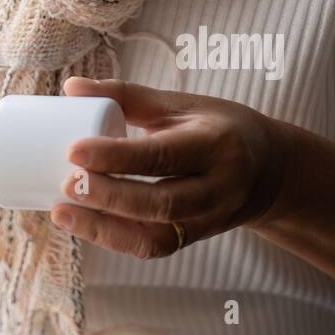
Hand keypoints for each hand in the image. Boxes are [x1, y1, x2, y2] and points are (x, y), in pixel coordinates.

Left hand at [50, 77, 288, 258]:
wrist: (272, 172)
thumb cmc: (219, 129)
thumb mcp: (183, 105)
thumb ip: (128, 95)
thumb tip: (70, 87)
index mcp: (216, 144)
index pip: (163, 155)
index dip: (116, 156)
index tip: (73, 150)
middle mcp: (219, 187)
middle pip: (160, 202)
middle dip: (108, 197)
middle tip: (65, 184)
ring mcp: (209, 219)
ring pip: (156, 235)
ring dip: (103, 228)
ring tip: (62, 211)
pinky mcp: (195, 239)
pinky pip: (153, 247)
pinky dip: (114, 240)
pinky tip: (82, 225)